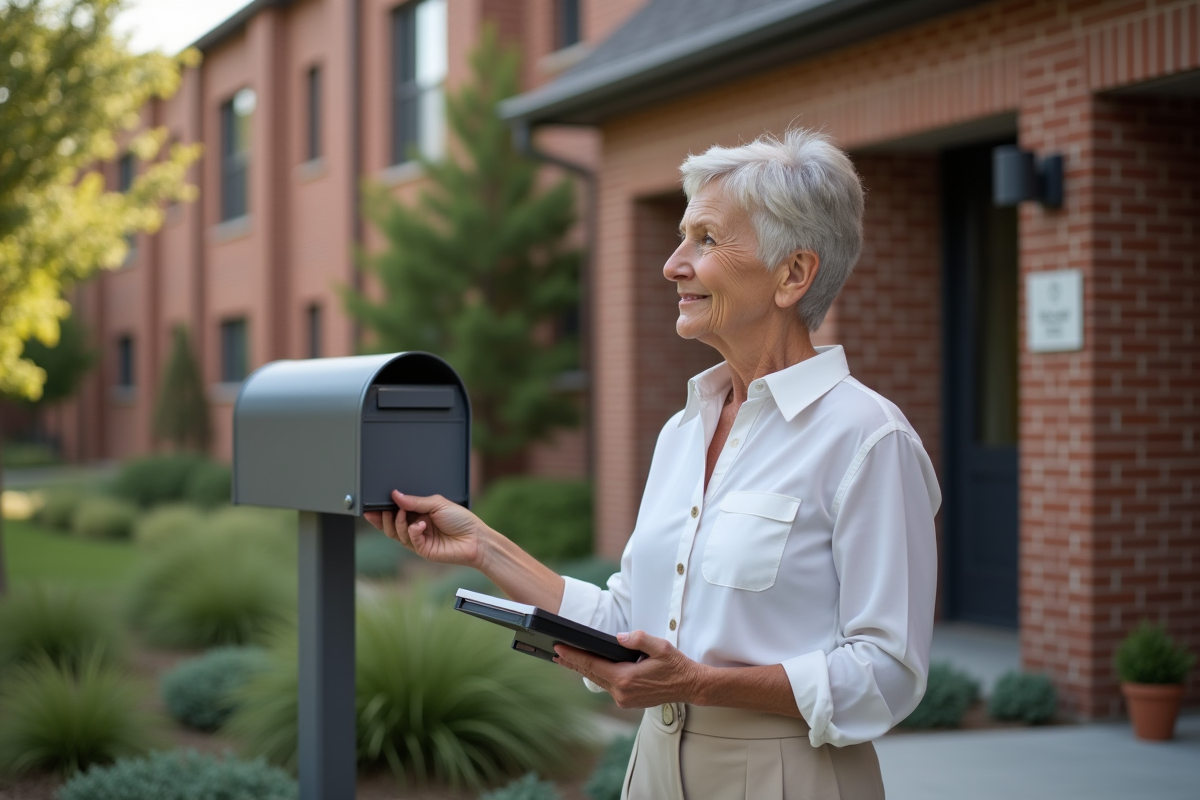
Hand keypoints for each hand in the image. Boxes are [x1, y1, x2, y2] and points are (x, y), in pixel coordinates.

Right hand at [365, 490, 487, 567]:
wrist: (476, 539)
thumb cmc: (461, 520)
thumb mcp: (438, 503)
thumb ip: (415, 501)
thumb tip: (395, 495)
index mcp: (418, 514)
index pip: (395, 512)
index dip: (382, 510)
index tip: (371, 505)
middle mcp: (416, 527)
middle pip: (391, 525)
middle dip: (384, 517)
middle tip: (383, 509)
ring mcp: (418, 540)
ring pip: (397, 533)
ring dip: (398, 523)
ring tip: (403, 514)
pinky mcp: (423, 550)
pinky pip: (410, 541)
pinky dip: (412, 531)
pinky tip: (420, 525)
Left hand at [553, 630, 707, 708]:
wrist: (689, 686)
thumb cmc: (676, 666)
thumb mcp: (660, 647)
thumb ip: (639, 639)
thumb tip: (620, 637)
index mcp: (625, 678)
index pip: (592, 665)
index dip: (573, 656)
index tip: (558, 649)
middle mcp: (621, 692)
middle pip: (591, 674)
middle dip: (572, 663)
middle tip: (556, 653)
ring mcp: (623, 699)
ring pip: (598, 681)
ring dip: (583, 670)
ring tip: (567, 661)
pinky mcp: (628, 701)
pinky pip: (607, 686)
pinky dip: (597, 676)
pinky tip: (591, 669)